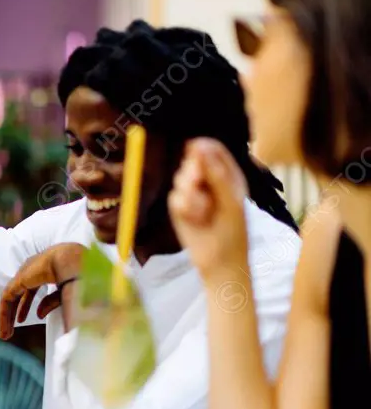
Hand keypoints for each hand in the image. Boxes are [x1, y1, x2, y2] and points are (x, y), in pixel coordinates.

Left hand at [0, 243, 84, 339]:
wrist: (78, 265)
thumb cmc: (81, 277)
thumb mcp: (67, 294)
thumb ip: (52, 303)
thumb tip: (38, 315)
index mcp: (46, 271)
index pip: (30, 289)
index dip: (25, 305)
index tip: (24, 320)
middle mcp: (33, 270)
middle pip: (18, 293)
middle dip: (13, 312)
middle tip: (9, 331)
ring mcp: (26, 273)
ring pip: (10, 297)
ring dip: (6, 316)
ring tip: (5, 334)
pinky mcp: (20, 279)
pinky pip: (7, 298)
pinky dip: (4, 314)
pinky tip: (4, 328)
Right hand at [168, 138, 249, 281]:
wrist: (220, 261)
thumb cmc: (233, 231)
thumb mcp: (230, 200)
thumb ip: (216, 174)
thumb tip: (200, 147)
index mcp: (228, 174)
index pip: (214, 149)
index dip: (203, 147)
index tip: (195, 149)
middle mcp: (209, 181)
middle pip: (192, 161)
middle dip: (193, 172)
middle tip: (198, 184)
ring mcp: (193, 193)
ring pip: (180, 178)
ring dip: (190, 194)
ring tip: (203, 211)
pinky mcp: (180, 207)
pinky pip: (174, 197)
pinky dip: (184, 207)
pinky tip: (195, 218)